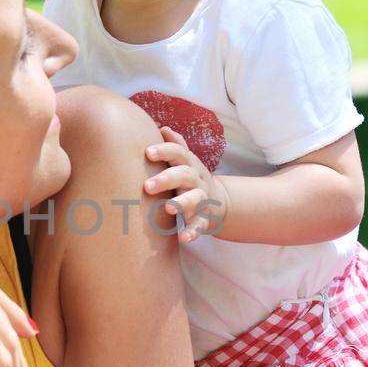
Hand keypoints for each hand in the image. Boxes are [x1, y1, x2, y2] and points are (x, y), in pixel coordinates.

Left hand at [143, 126, 228, 243]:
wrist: (219, 202)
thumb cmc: (191, 178)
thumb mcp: (186, 161)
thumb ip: (176, 145)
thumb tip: (163, 127)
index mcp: (188, 165)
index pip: (178, 153)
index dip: (165, 151)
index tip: (148, 152)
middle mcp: (196, 180)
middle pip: (184, 176)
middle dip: (166, 179)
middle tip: (147, 186)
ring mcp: (201, 200)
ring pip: (194, 200)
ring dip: (181, 203)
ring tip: (167, 207)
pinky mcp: (204, 220)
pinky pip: (199, 226)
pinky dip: (192, 232)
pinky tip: (183, 238)